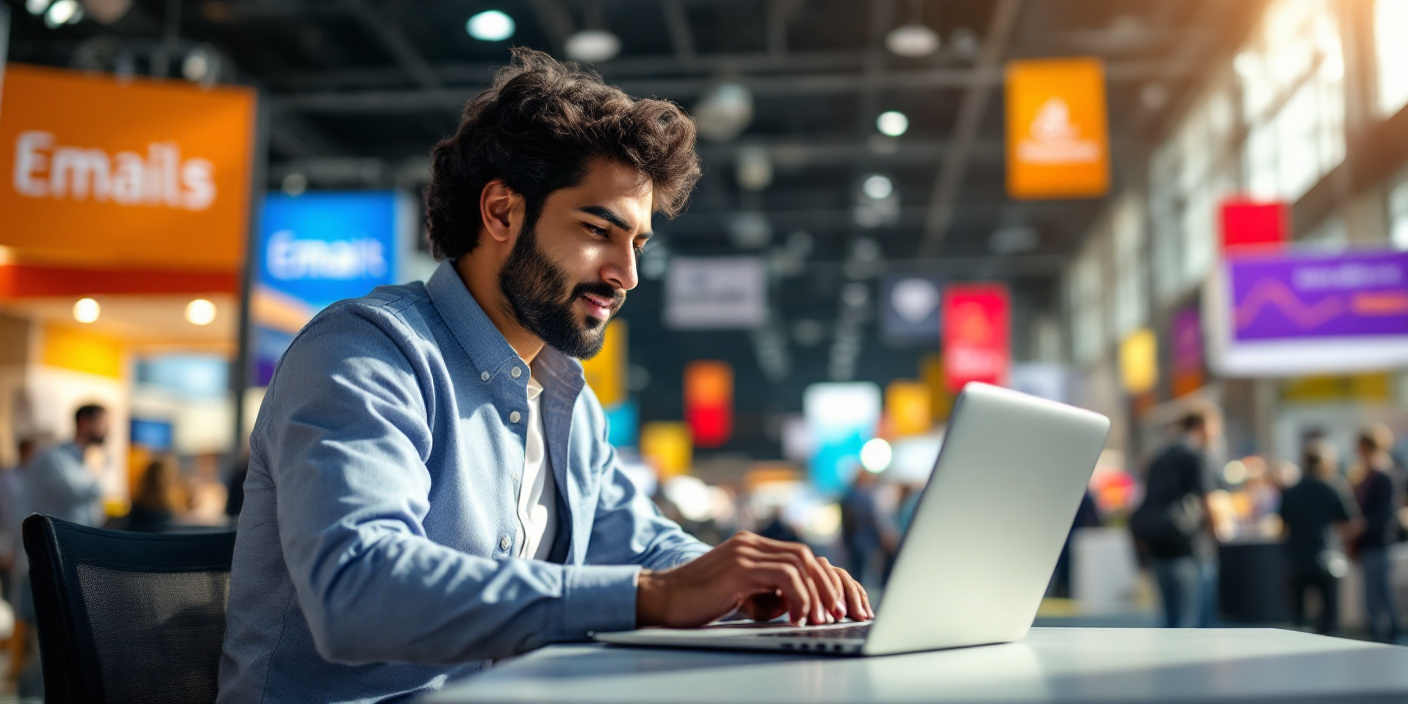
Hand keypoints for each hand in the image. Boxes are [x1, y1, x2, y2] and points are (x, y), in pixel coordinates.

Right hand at [635, 531, 873, 627]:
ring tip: (824, 618)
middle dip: (831, 586)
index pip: (801, 556)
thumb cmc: (697, 603)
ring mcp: (745, 552)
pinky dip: (799, 597)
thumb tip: (797, 604)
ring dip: (819, 592)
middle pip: (807, 556)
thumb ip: (767, 592)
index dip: (826, 580)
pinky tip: (798, 618)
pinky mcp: (739, 567)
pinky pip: (784, 576)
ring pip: (800, 563)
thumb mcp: (740, 594)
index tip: (841, 605)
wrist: (659, 600)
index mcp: (752, 547)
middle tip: (844, 612)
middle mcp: (751, 544)